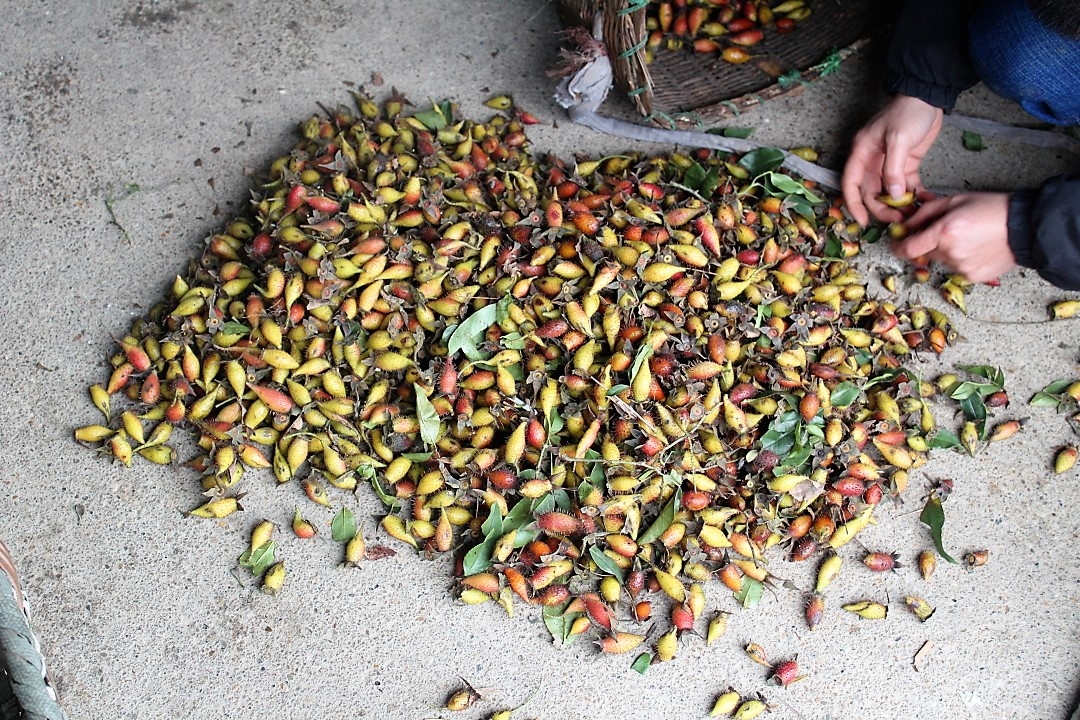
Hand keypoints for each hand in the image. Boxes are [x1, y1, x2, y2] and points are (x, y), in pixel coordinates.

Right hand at [841, 95, 943, 225]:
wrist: (928, 97)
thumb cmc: (908, 112)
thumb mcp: (898, 139)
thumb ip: (894, 169)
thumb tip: (892, 195)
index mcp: (862, 153)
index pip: (851, 184)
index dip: (854, 204)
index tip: (863, 221)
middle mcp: (872, 162)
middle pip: (870, 193)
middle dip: (882, 208)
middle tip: (898, 220)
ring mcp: (889, 164)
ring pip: (888, 193)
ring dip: (898, 205)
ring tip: (913, 214)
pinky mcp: (906, 165)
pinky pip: (906, 186)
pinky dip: (914, 196)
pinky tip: (924, 201)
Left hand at [892, 191, 1015, 283]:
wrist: (1024, 227)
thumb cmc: (992, 209)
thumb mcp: (955, 200)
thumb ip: (925, 213)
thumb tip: (905, 225)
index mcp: (944, 232)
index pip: (908, 248)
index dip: (899, 247)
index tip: (896, 244)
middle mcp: (950, 252)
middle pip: (926, 252)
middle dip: (930, 243)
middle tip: (950, 231)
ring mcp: (961, 267)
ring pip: (942, 260)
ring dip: (947, 251)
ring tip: (969, 238)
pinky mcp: (972, 277)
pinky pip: (957, 269)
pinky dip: (961, 260)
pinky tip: (977, 248)